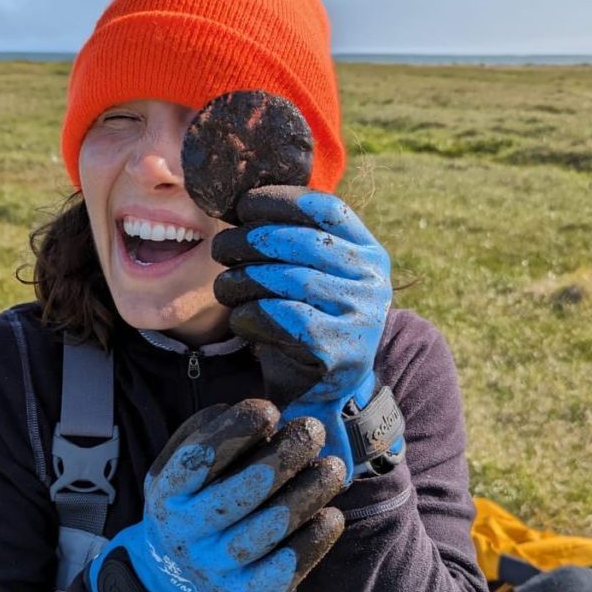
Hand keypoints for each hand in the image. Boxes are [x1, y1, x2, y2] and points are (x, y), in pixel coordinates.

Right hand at [86, 399, 344, 591]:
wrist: (183, 569)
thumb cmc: (199, 494)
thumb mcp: (186, 461)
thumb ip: (211, 430)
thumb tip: (260, 417)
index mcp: (167, 492)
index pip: (199, 458)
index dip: (236, 430)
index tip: (270, 410)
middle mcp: (186, 532)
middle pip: (242, 491)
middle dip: (285, 454)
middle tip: (313, 430)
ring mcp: (214, 567)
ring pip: (270, 527)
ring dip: (309, 491)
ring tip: (333, 468)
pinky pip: (286, 569)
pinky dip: (313, 540)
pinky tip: (331, 514)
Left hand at [212, 186, 403, 479]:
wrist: (322, 392)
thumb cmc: (304, 319)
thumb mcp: (308, 273)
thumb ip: (289, 239)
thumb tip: (239, 200)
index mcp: (368, 252)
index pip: (326, 208)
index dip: (279, 199)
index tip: (242, 205)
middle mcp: (372, 280)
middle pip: (297, 241)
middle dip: (247, 240)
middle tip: (219, 248)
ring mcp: (359, 315)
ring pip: (283, 279)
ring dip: (241, 279)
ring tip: (224, 286)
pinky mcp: (336, 349)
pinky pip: (276, 316)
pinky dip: (248, 314)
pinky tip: (241, 318)